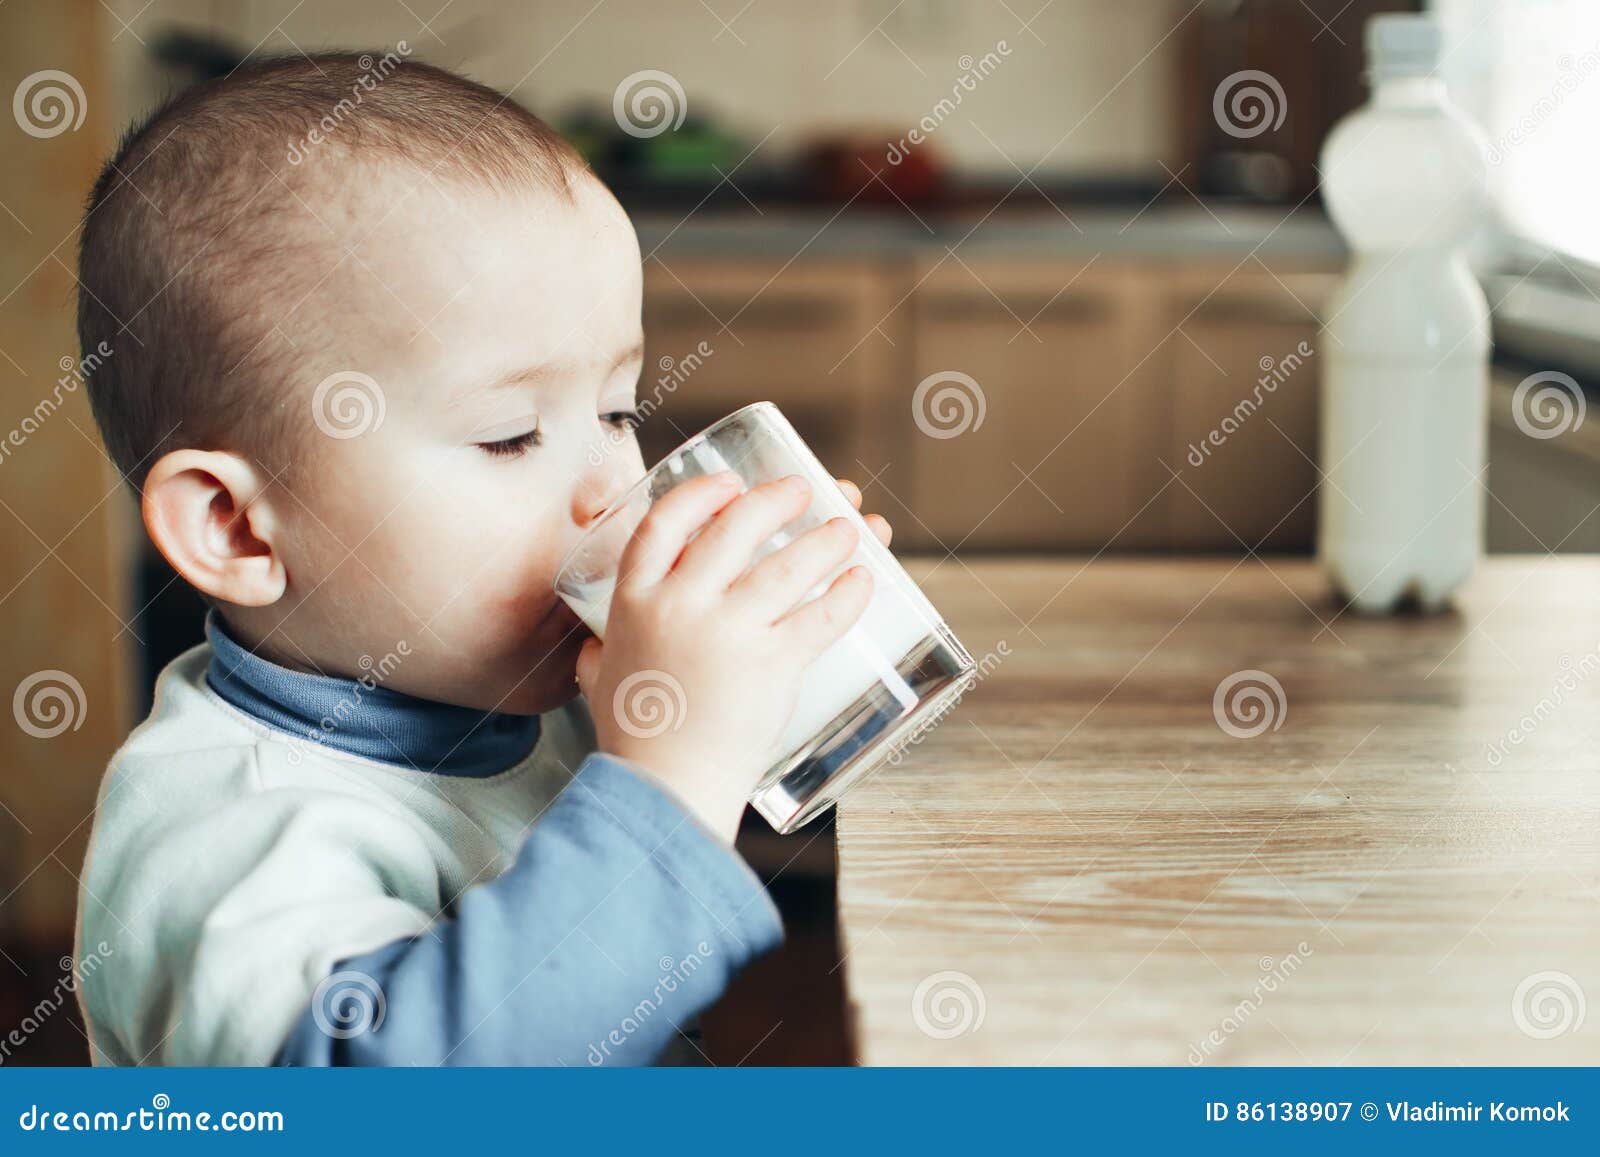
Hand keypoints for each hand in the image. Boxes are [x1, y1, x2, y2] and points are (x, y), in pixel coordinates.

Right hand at [575, 472, 890, 841]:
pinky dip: (848, 595)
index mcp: (634, 601)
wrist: (665, 790)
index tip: (730, 482)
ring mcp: (729, 632)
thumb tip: (596, 646)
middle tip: (803, 490)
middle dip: (775, 500)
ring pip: (787, 567)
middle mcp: (681, 606)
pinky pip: (821, 617)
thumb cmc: (635, 741)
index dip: (700, 494)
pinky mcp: (773, 663)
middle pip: (734, 528)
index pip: (664, 524)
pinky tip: (862, 580)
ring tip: (850, 528)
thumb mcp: (601, 680)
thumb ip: (600, 654)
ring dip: (825, 540)